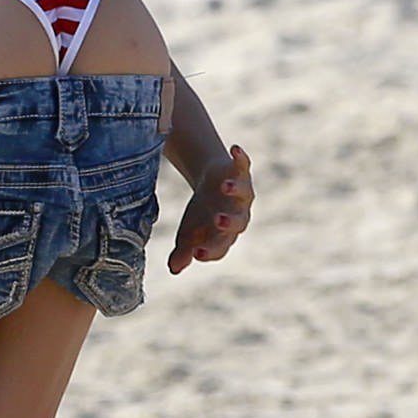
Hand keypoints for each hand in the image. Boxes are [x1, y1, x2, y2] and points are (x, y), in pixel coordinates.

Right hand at [169, 144, 251, 274]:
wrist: (211, 183)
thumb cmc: (202, 213)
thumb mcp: (189, 233)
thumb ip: (183, 252)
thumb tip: (173, 269)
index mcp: (225, 235)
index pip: (220, 246)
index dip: (210, 250)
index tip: (196, 252)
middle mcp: (238, 215)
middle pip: (238, 222)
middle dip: (229, 222)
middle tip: (218, 221)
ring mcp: (241, 193)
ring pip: (242, 193)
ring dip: (234, 190)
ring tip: (224, 186)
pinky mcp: (241, 172)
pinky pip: (243, 165)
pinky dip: (241, 158)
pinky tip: (235, 149)